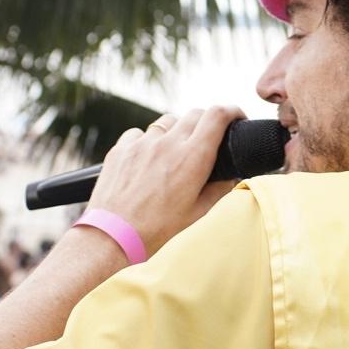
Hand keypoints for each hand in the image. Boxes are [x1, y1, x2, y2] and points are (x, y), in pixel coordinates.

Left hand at [87, 107, 244, 253]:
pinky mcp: (121, 149)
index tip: (236, 117)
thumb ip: (220, 189)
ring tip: (175, 151)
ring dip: (177, 130)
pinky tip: (148, 159)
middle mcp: (167, 144)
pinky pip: (139, 133)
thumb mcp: (198, 213)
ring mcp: (142, 144)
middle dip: (208, 121)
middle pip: (194, 114)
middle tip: (209, 137)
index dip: (232, 111)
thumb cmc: (157, 230)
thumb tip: (232, 175)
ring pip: (167, 121)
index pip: (217, 116)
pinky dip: (148, 141)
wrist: (112, 237)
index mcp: (192, 158)